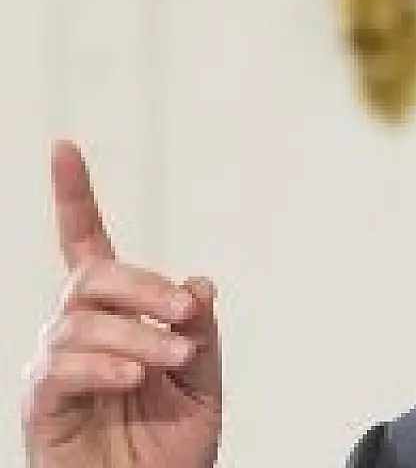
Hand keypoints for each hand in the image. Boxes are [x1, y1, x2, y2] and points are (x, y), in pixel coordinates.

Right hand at [22, 141, 222, 467]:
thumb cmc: (169, 445)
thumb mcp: (202, 383)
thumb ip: (200, 335)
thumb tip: (200, 283)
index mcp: (119, 317)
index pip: (88, 246)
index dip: (74, 197)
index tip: (64, 149)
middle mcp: (79, 331)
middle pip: (92, 275)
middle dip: (144, 285)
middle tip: (185, 312)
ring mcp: (56, 366)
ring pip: (81, 319)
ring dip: (136, 333)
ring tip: (172, 360)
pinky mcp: (42, 403)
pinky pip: (62, 368)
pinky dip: (104, 364)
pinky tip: (132, 376)